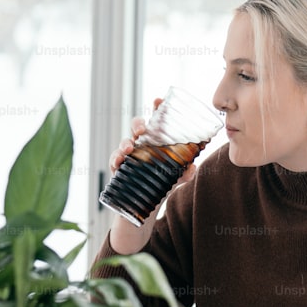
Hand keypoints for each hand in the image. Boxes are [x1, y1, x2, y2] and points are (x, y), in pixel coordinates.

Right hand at [107, 98, 195, 254]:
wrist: (145, 206)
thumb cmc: (161, 184)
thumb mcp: (176, 178)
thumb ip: (185, 173)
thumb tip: (192, 169)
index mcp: (156, 142)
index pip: (156, 121)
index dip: (157, 109)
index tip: (158, 100)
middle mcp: (141, 145)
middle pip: (137, 128)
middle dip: (138, 124)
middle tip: (142, 130)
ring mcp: (129, 157)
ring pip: (124, 143)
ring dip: (125, 143)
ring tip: (128, 149)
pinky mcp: (120, 170)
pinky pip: (114, 162)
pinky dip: (115, 160)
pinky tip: (118, 162)